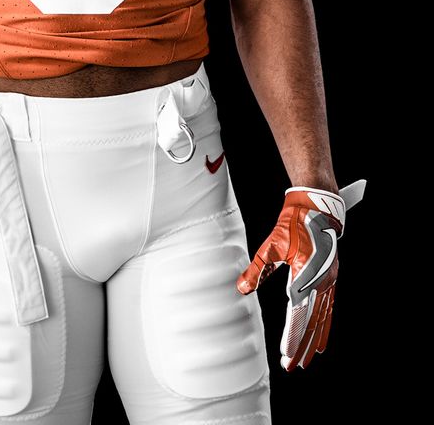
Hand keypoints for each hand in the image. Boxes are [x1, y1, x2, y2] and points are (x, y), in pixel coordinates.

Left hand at [236, 178, 365, 370]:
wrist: (317, 206)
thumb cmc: (294, 223)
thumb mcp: (272, 245)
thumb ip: (258, 269)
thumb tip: (242, 288)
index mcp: (306, 275)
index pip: (298, 315)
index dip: (291, 337)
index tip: (285, 355)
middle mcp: (321, 282)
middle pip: (312, 322)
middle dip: (302, 346)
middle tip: (292, 366)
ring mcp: (329, 281)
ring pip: (322, 318)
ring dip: (314, 340)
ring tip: (305, 359)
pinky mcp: (331, 277)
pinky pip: (329, 309)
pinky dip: (325, 326)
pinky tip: (321, 339)